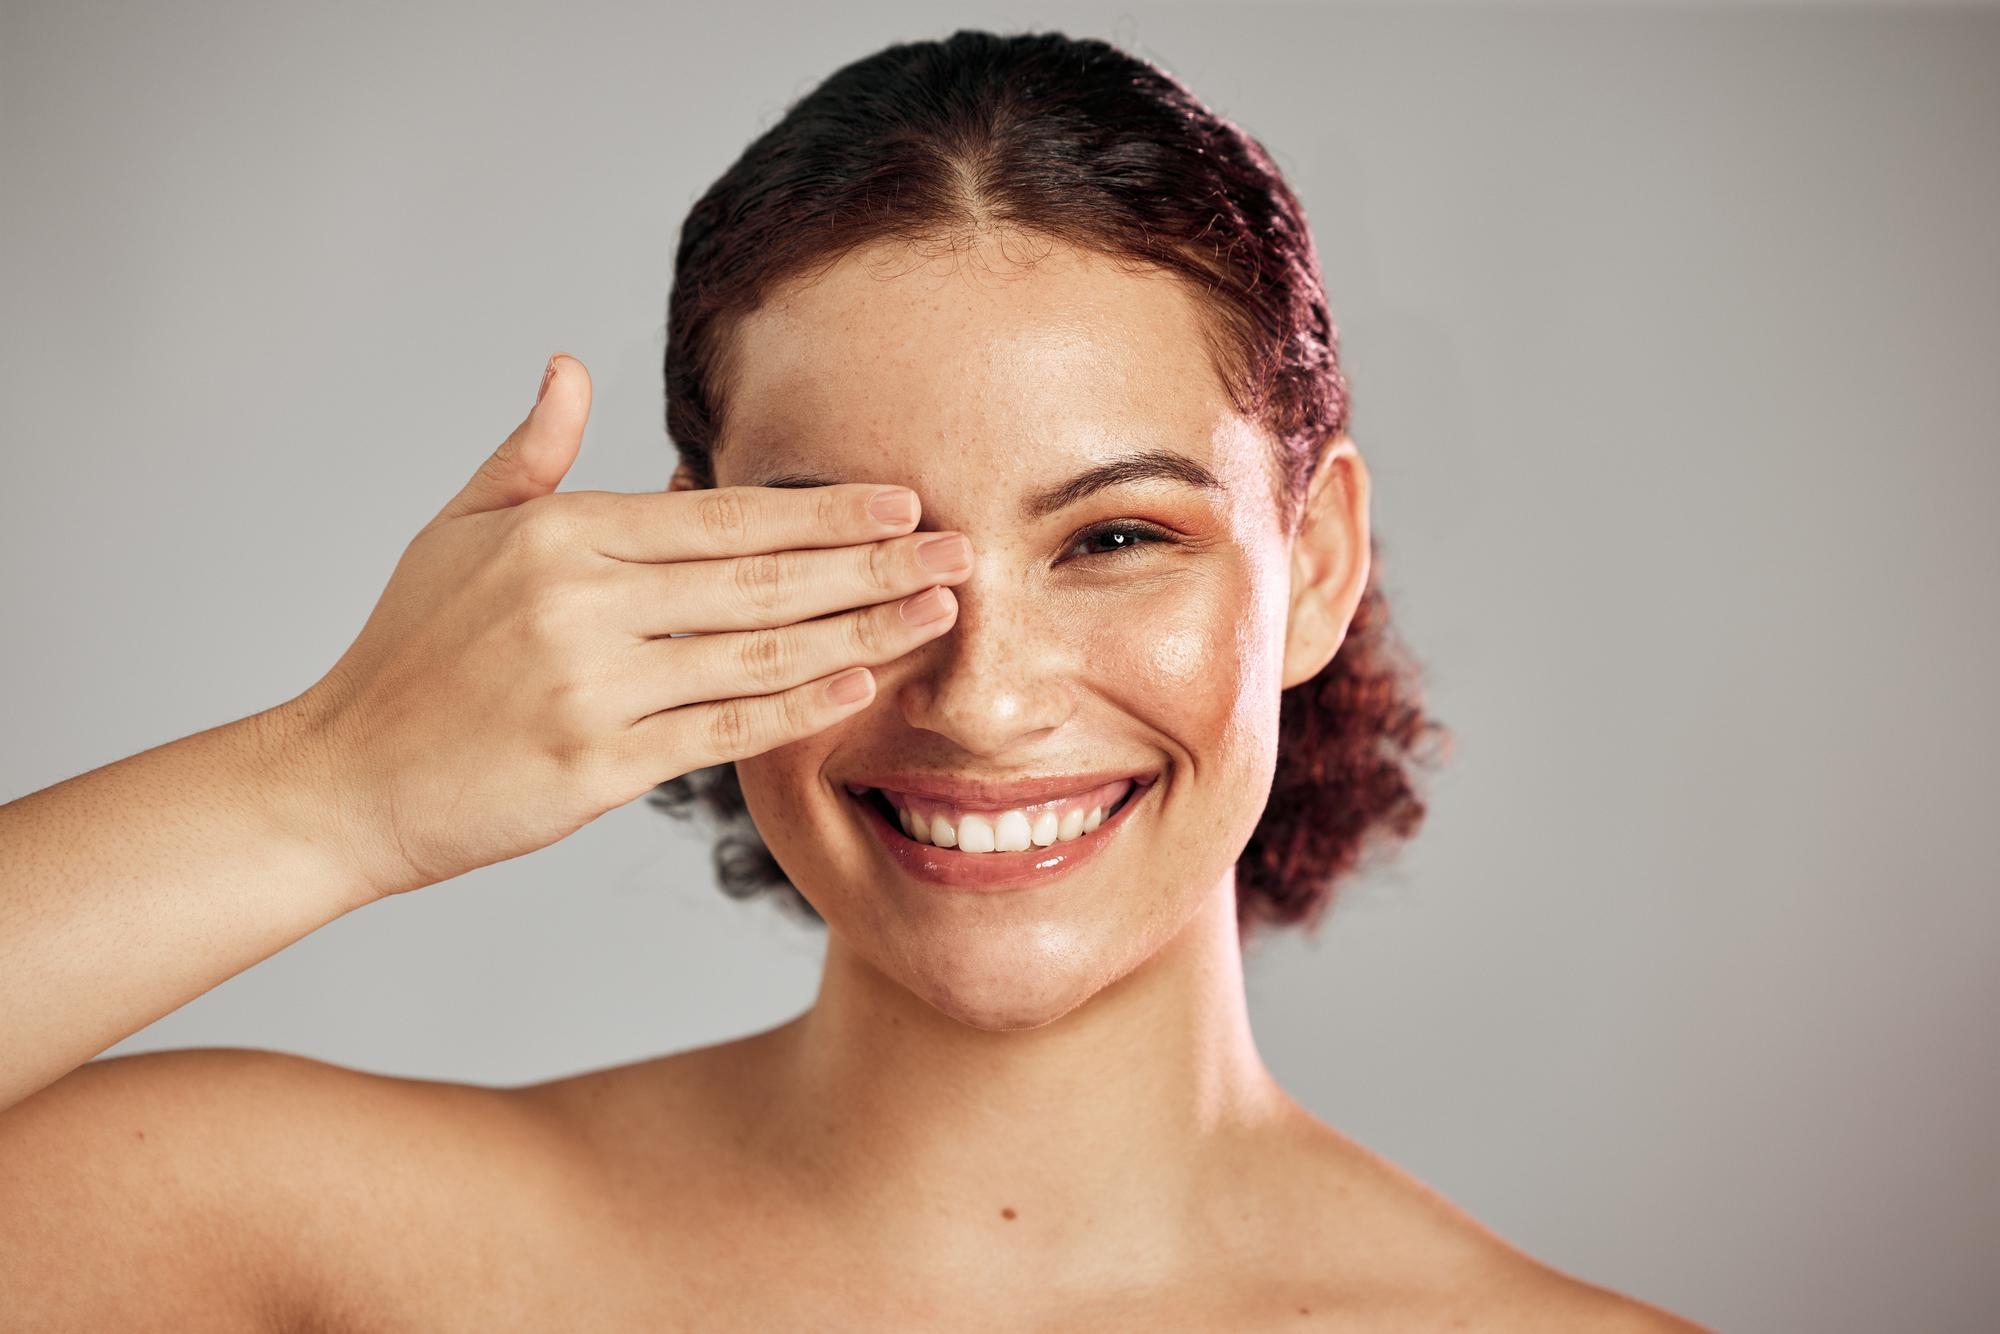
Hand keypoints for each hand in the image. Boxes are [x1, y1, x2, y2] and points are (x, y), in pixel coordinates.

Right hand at [281, 353, 968, 898]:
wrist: (342, 778)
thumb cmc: (405, 654)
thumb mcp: (455, 534)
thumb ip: (530, 456)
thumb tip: (569, 368)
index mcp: (559, 536)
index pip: (721, 517)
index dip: (823, 510)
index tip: (902, 500)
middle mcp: (580, 604)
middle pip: (760, 580)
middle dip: (872, 564)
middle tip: (960, 549)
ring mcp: (590, 688)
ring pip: (757, 654)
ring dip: (862, 631)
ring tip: (938, 612)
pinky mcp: (596, 769)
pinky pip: (722, 732)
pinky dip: (799, 709)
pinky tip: (863, 685)